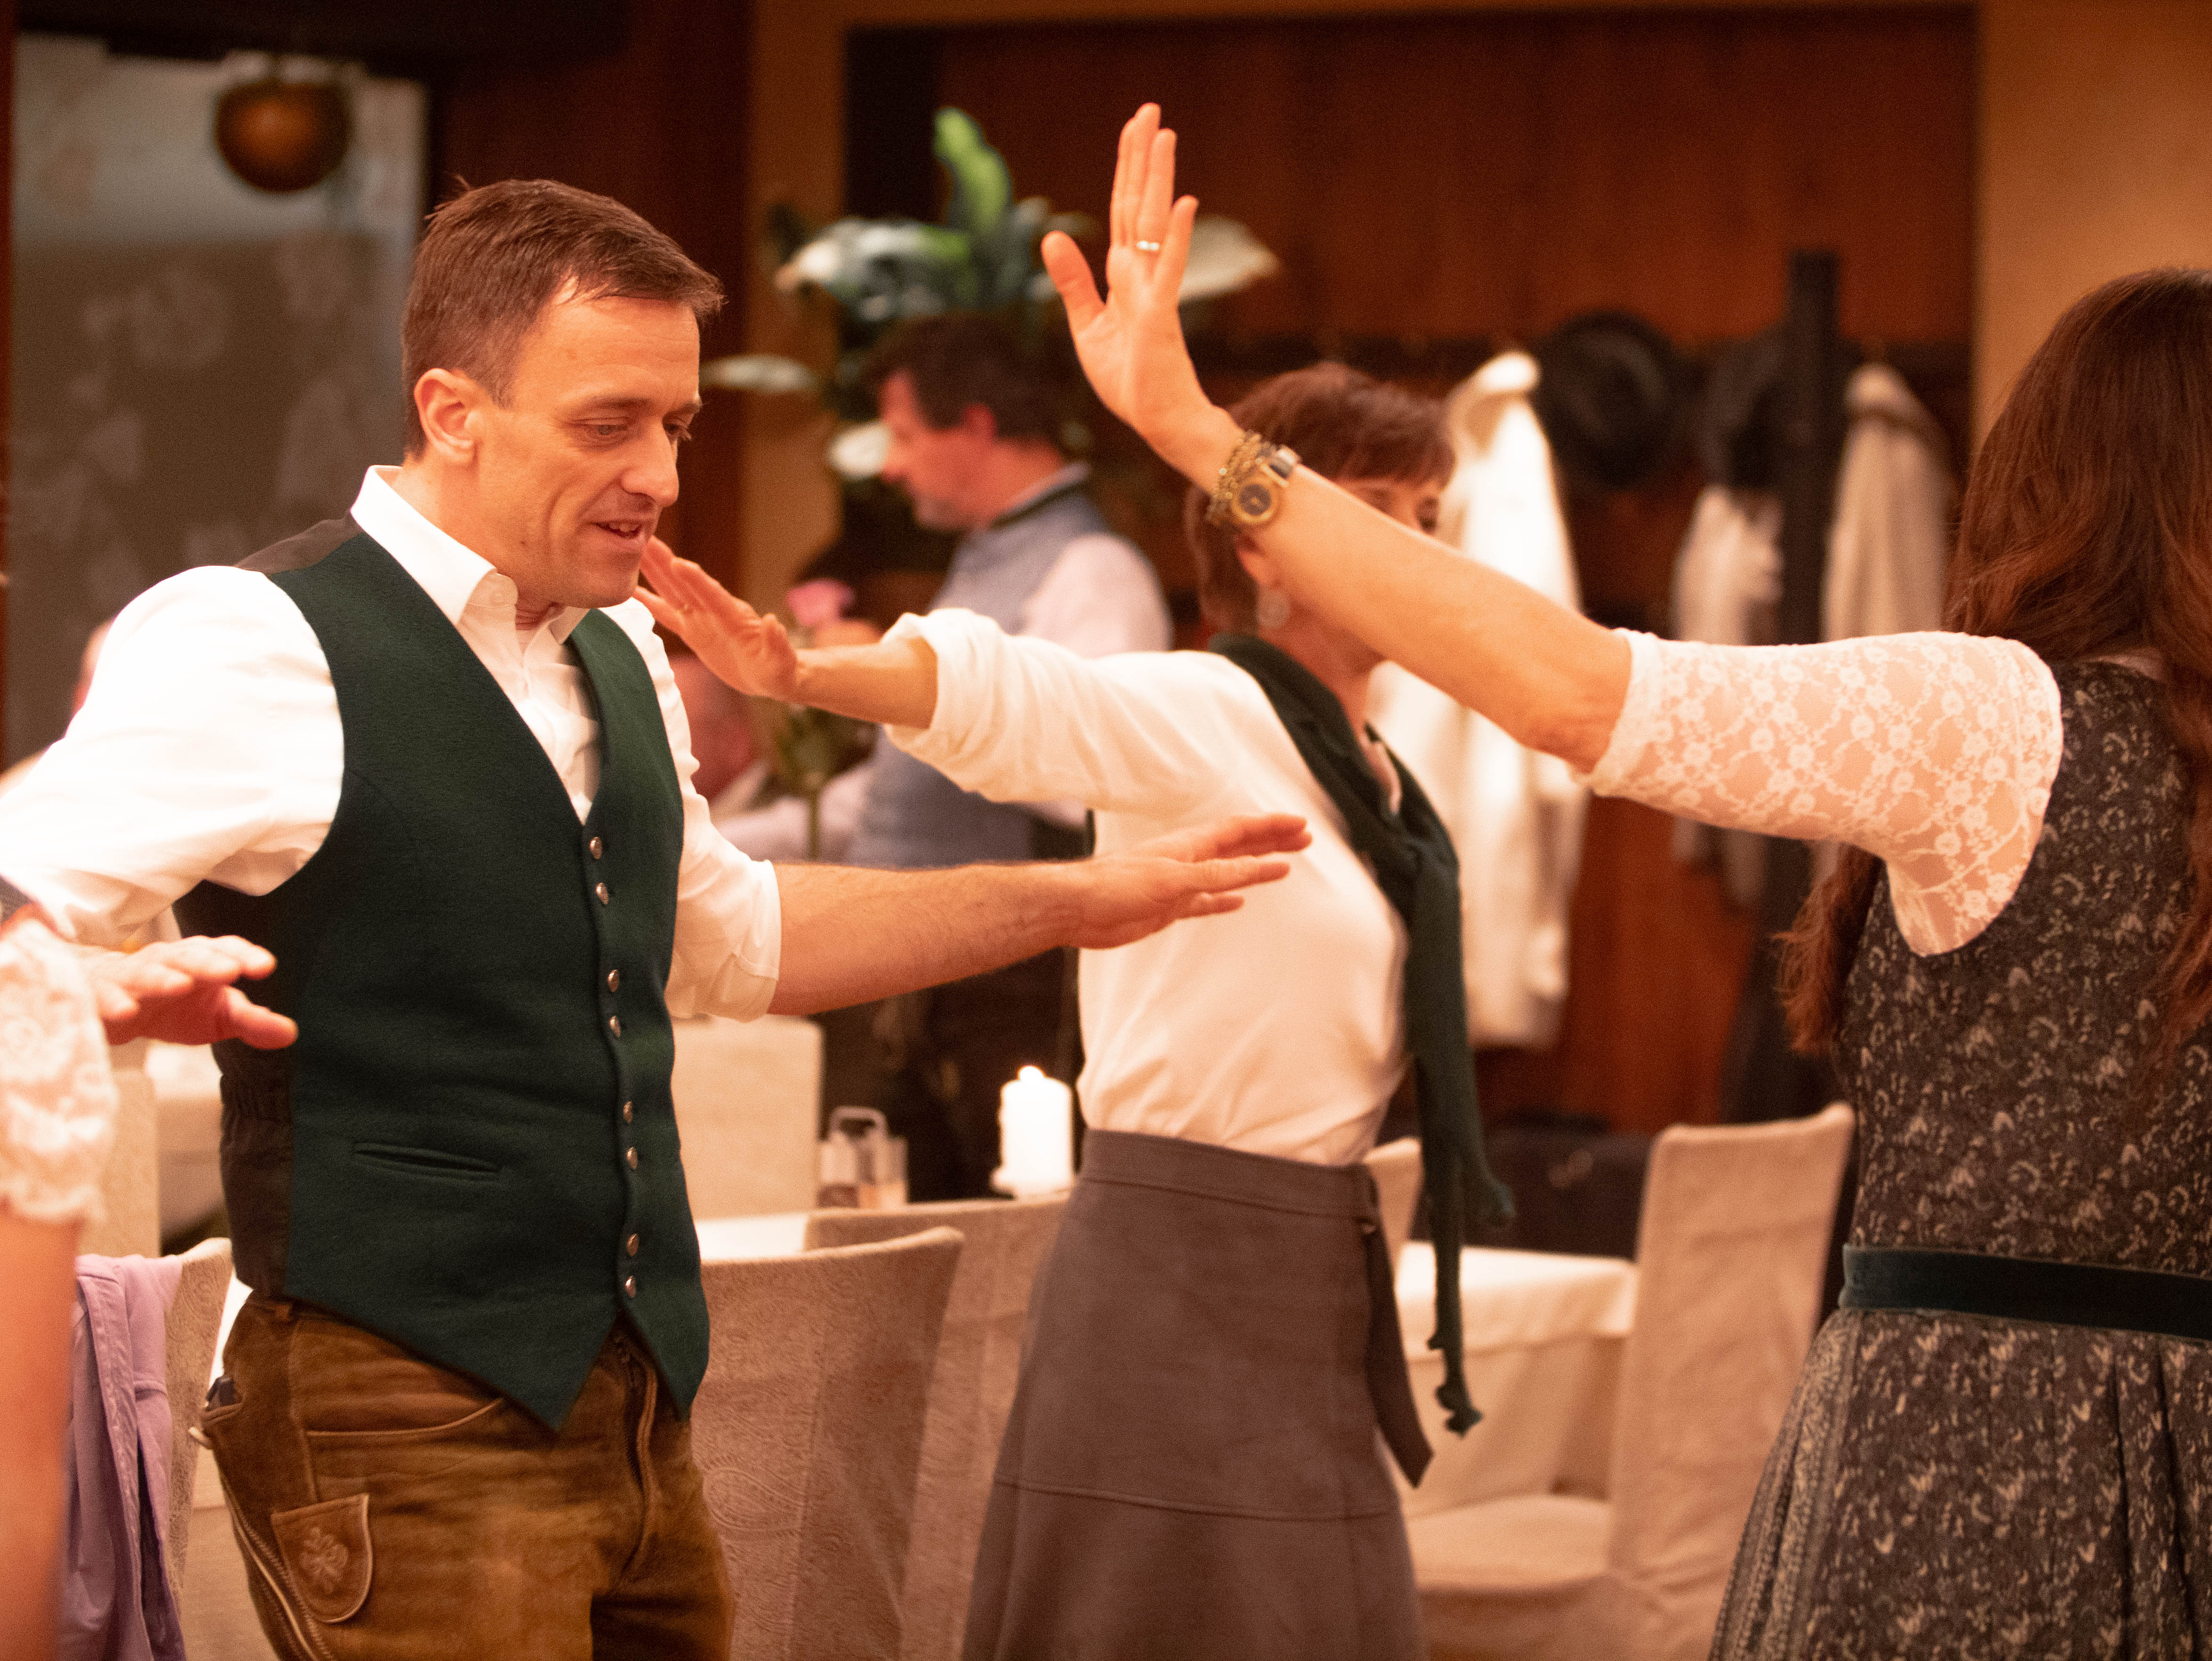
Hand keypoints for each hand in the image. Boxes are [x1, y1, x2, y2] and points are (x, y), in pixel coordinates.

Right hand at [84, 936, 296, 1049]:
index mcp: (200, 961)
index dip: (244, 955)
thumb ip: (252, 1022)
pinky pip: (104, 996)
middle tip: (229, 971)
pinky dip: (113, 1002)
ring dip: (163, 979)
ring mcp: (130, 976)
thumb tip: (291, 1033)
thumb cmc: (175, 1006)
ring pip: (146, 972)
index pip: (225, 949)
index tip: (265, 967)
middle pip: (188, 957)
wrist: (114, 1006)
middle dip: (208, 963)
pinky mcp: (98, 995)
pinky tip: (125, 1012)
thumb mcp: (217, 1016)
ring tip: (180, 986)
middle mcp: (166, 962)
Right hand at [636, 539, 799, 700]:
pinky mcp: (693, 631)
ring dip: (654, 572)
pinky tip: (630, 591)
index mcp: (735, 618)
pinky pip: (667, 615)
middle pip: (686, 585)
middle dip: (665, 563)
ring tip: (632, 551)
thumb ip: (778, 644)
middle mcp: (715, 613)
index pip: (713, 596)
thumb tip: (774, 622)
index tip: (678, 562)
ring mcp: (702, 620)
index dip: (696, 581)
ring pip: (673, 592)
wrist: (772, 676)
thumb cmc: (780, 671)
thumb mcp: (782, 662)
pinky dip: (649, 604)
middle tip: (644, 537)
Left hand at [1039, 105, 1234, 479]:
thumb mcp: (1087, 325)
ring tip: (1166, 136)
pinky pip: (1169, 270)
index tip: (1135, 130)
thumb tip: (1052, 235)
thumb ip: (1073, 281)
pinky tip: (1183, 203)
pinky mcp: (1161, 317)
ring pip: (1156, 225)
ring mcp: (1155, 292)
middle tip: (1151, 109)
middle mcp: (1142, 274)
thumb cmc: (1130, 380)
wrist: (1157, 421)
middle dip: (1143, 158)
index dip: (1126, 169)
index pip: (1123, 211)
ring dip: (1160, 181)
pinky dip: (1177, 237)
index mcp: (1124, 275)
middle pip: (1140, 205)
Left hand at [1065, 813, 1309, 949]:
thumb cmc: (1118, 885)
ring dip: (1254, 867)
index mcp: (1190, 845)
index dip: (1272, 827)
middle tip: (1304, 839)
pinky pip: (1205, 901)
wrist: (1076, 908)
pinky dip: (1224, 899)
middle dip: (1271, 841)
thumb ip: (1222, 875)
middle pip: (1239, 847)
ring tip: (1281, 865)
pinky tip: (1238, 902)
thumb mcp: (1177, 878)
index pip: (1240, 830)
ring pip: (1226, 872)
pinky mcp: (1167, 907)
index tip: (1301, 825)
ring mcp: (1178, 884)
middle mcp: (1187, 860)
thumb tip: (1267, 866)